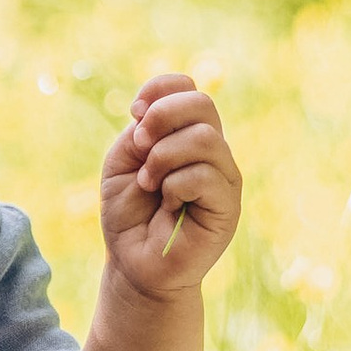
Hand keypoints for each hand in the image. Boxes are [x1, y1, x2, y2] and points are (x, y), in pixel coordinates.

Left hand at [100, 68, 240, 305]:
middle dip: (161, 117)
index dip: (159, 90)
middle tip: (139, 146)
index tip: (133, 115)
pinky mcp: (228, 206)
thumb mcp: (122, 163)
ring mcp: (224, 177)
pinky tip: (168, 205)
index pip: (187, 86)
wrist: (134, 264)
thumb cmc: (129, 214)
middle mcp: (212, 150)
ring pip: (205, 138)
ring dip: (164, 157)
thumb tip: (159, 114)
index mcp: (186, 133)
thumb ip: (141, 131)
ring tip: (150, 183)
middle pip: (202, 103)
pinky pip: (205, 175)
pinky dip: (175, 185)